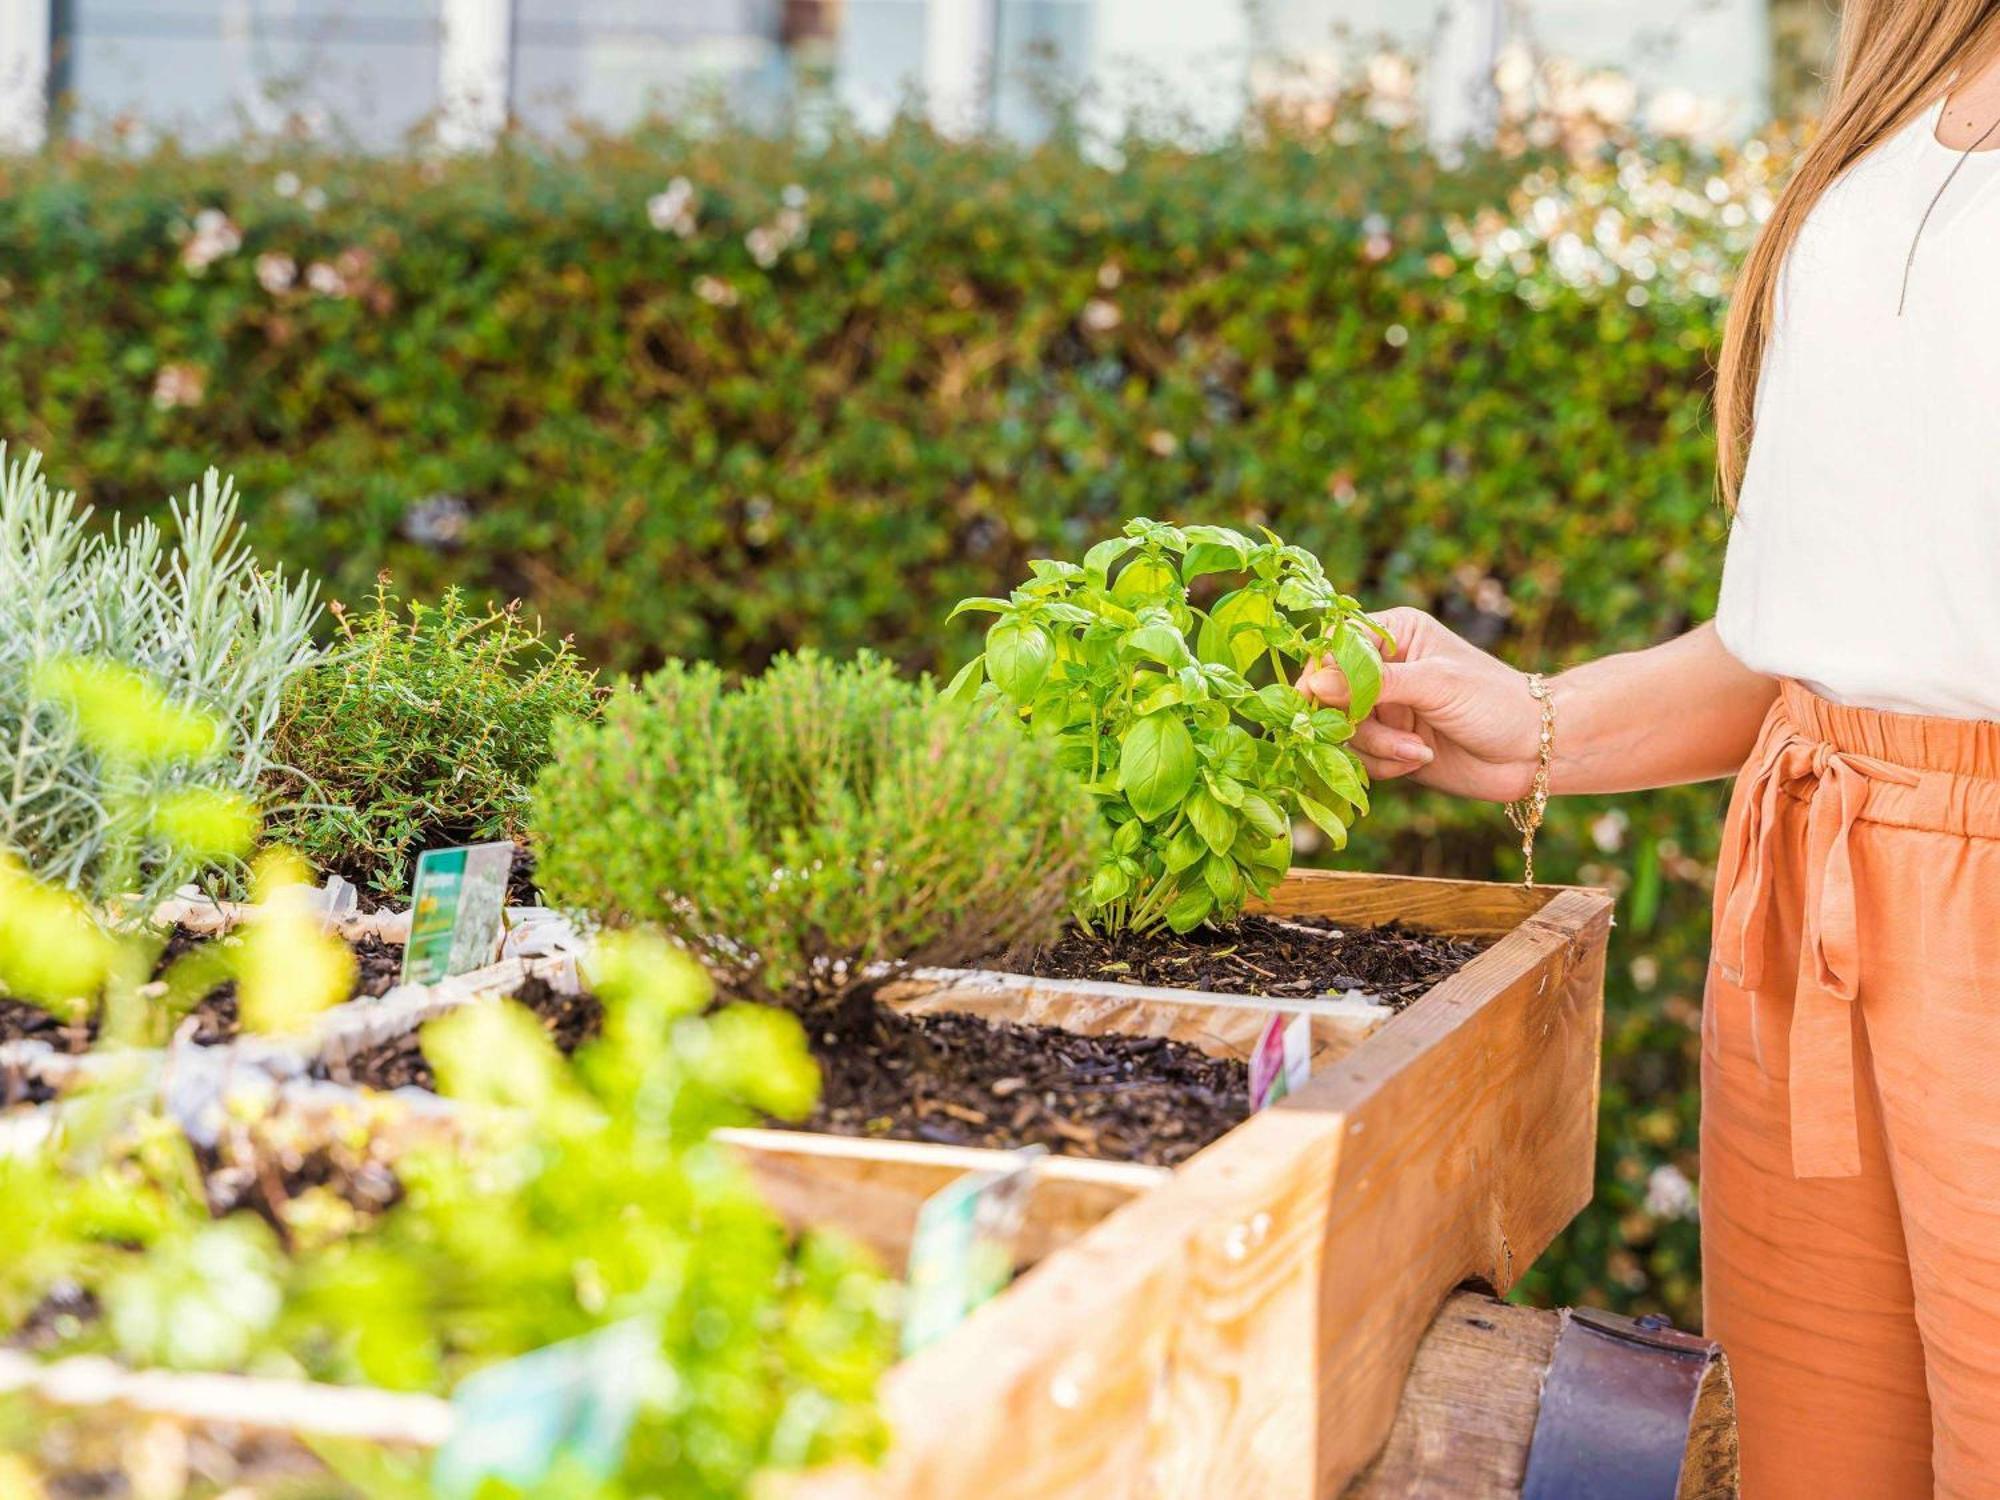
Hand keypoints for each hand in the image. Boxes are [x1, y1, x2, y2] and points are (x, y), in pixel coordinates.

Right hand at [1301, 607, 1541, 802]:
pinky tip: (1418, 759)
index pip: (1335, 646)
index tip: (1319, 701)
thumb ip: (1374, 683)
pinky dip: (1384, 764)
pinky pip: (1360, 758)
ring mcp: (1384, 709)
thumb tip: (1314, 683)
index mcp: (1392, 634)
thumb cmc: (1495, 701)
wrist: (1534, 750)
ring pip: (1342, 731)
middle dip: (1355, 722)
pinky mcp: (1389, 744)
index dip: (1322, 674)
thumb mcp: (1435, 684)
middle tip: (1392, 735)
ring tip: (1418, 750)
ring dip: (1376, 747)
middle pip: (1329, 694)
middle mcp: (1382, 669)